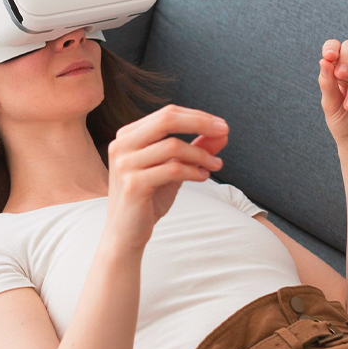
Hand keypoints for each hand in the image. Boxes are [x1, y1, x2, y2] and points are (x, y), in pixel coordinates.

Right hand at [106, 104, 227, 250]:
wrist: (124, 234)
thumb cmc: (148, 200)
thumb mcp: (174, 170)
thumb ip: (195, 149)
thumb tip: (223, 133)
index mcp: (128, 136)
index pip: (167, 114)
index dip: (197, 117)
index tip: (222, 126)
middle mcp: (122, 145)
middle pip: (167, 120)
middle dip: (200, 123)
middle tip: (224, 131)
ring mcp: (125, 164)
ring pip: (173, 146)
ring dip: (201, 154)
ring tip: (216, 165)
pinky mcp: (133, 184)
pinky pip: (172, 170)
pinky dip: (193, 171)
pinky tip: (203, 177)